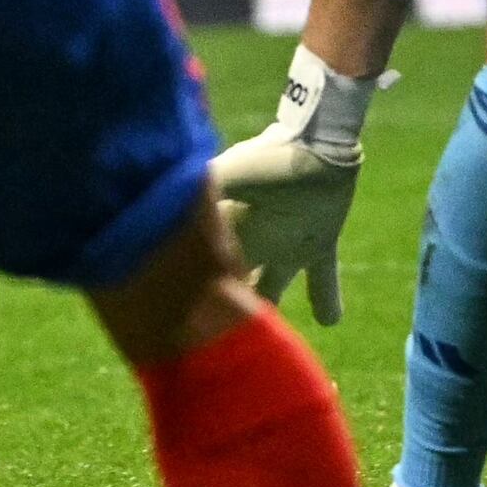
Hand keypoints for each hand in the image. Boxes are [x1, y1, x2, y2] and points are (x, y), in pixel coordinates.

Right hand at [208, 45, 382, 324]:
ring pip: (270, 287)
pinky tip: (331, 322)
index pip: (206, 270)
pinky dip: (326, 299)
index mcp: (225, 231)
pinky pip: (322, 278)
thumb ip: (196, 198)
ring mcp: (284, 246)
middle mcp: (250, 242)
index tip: (182, 323)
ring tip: (258, 342)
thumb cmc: (269, 161)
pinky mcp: (318, 245)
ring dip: (266, 308)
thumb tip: (156, 212)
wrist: (315, 144)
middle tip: (216, 337)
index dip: (194, 295)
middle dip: (225, 307)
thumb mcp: (227, 178)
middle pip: (233, 283)